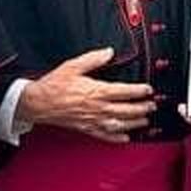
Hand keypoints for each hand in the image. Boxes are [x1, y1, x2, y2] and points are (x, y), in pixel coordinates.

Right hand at [15, 48, 153, 143]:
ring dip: (134, 123)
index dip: (139, 91)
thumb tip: (108, 52)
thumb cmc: (54, 85)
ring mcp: (92, 120)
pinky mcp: (86, 128)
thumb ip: (93, 59)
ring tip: (145, 121)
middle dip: (142, 108)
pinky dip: (117, 138)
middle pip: (126, 110)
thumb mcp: (73, 66)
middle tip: (152, 106)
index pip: (124, 91)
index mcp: (96, 91)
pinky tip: (125, 138)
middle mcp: (97, 108)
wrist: (38, 103)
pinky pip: (105, 136)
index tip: (148, 90)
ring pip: (119, 124)